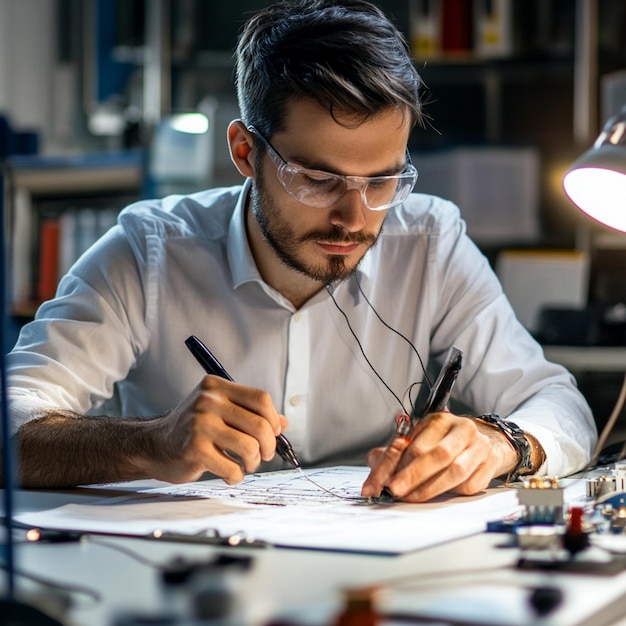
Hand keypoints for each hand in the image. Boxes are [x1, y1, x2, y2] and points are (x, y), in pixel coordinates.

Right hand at [142, 375, 287, 484]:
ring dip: (253, 463)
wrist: (153, 446)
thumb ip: (250, 414)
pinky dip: (236, 476)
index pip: (261, 399)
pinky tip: (228, 473)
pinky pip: (233, 468)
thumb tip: (283, 424)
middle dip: (268, 446)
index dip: (273, 419)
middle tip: (264, 455)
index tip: (273, 434)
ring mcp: (200, 425)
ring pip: (250, 447)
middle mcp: (208, 401)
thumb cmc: (191, 429)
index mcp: (216, 387)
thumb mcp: (219, 412)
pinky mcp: (195, 450)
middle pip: (260, 424)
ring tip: (245, 465)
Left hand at [361, 412, 518, 501]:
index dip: (397, 465)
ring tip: (412, 497)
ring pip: (455, 471)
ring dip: (430, 488)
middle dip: (413, 476)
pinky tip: (439, 494)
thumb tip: (373, 459)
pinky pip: (469, 485)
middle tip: (395, 491)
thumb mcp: (421, 437)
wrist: (488, 441)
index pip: (415, 444)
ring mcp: (479, 447)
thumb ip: (396, 451)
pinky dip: (451, 492)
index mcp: (440, 420)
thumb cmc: (447, 441)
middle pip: (437, 455)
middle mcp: (462, 430)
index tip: (382, 482)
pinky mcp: (489, 465)